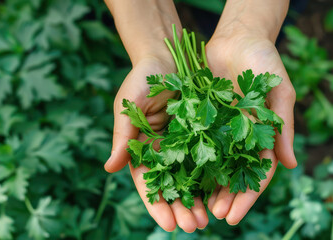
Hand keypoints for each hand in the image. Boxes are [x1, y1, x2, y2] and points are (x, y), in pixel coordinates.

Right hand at [104, 56, 208, 232]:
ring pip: (193, 179)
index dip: (158, 206)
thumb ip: (122, 138)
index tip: (169, 225)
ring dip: (200, 200)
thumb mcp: (128, 108)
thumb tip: (108, 169)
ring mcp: (185, 144)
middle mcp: (164, 152)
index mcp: (143, 150)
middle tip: (195, 227)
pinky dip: (216, 176)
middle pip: (173, 188)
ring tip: (209, 219)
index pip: (149, 185)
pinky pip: (212, 157)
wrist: (168, 55)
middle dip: (183, 209)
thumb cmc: (142, 79)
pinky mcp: (205, 133)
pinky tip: (224, 193)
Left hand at [204, 33, 296, 224]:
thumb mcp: (279, 91)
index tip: (234, 216)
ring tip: (198, 207)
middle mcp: (242, 137)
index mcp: (264, 135)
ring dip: (207, 186)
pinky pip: (195, 142)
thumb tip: (291, 164)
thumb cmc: (265, 61)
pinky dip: (189, 161)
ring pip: (215, 164)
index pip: (258, 173)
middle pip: (235, 174)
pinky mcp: (202, 117)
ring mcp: (222, 129)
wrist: (238, 37)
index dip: (246, 196)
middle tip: (214, 217)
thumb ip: (284, 126)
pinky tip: (181, 177)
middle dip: (226, 197)